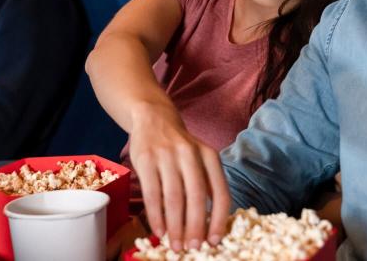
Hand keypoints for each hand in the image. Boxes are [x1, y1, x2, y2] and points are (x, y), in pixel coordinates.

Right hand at [129, 105, 230, 251]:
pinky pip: (152, 193)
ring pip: (174, 198)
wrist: (154, 118)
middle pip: (197, 197)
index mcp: (210, 156)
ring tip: (175, 245)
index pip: (220, 193)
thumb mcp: (200, 159)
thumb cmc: (180, 147)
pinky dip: (156, 216)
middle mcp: (190, 154)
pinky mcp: (146, 159)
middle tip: (192, 248)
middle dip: (195, 227)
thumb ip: (207, 185)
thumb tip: (209, 225)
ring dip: (175, 226)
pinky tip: (159, 230)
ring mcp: (167, 155)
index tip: (214, 241)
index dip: (218, 220)